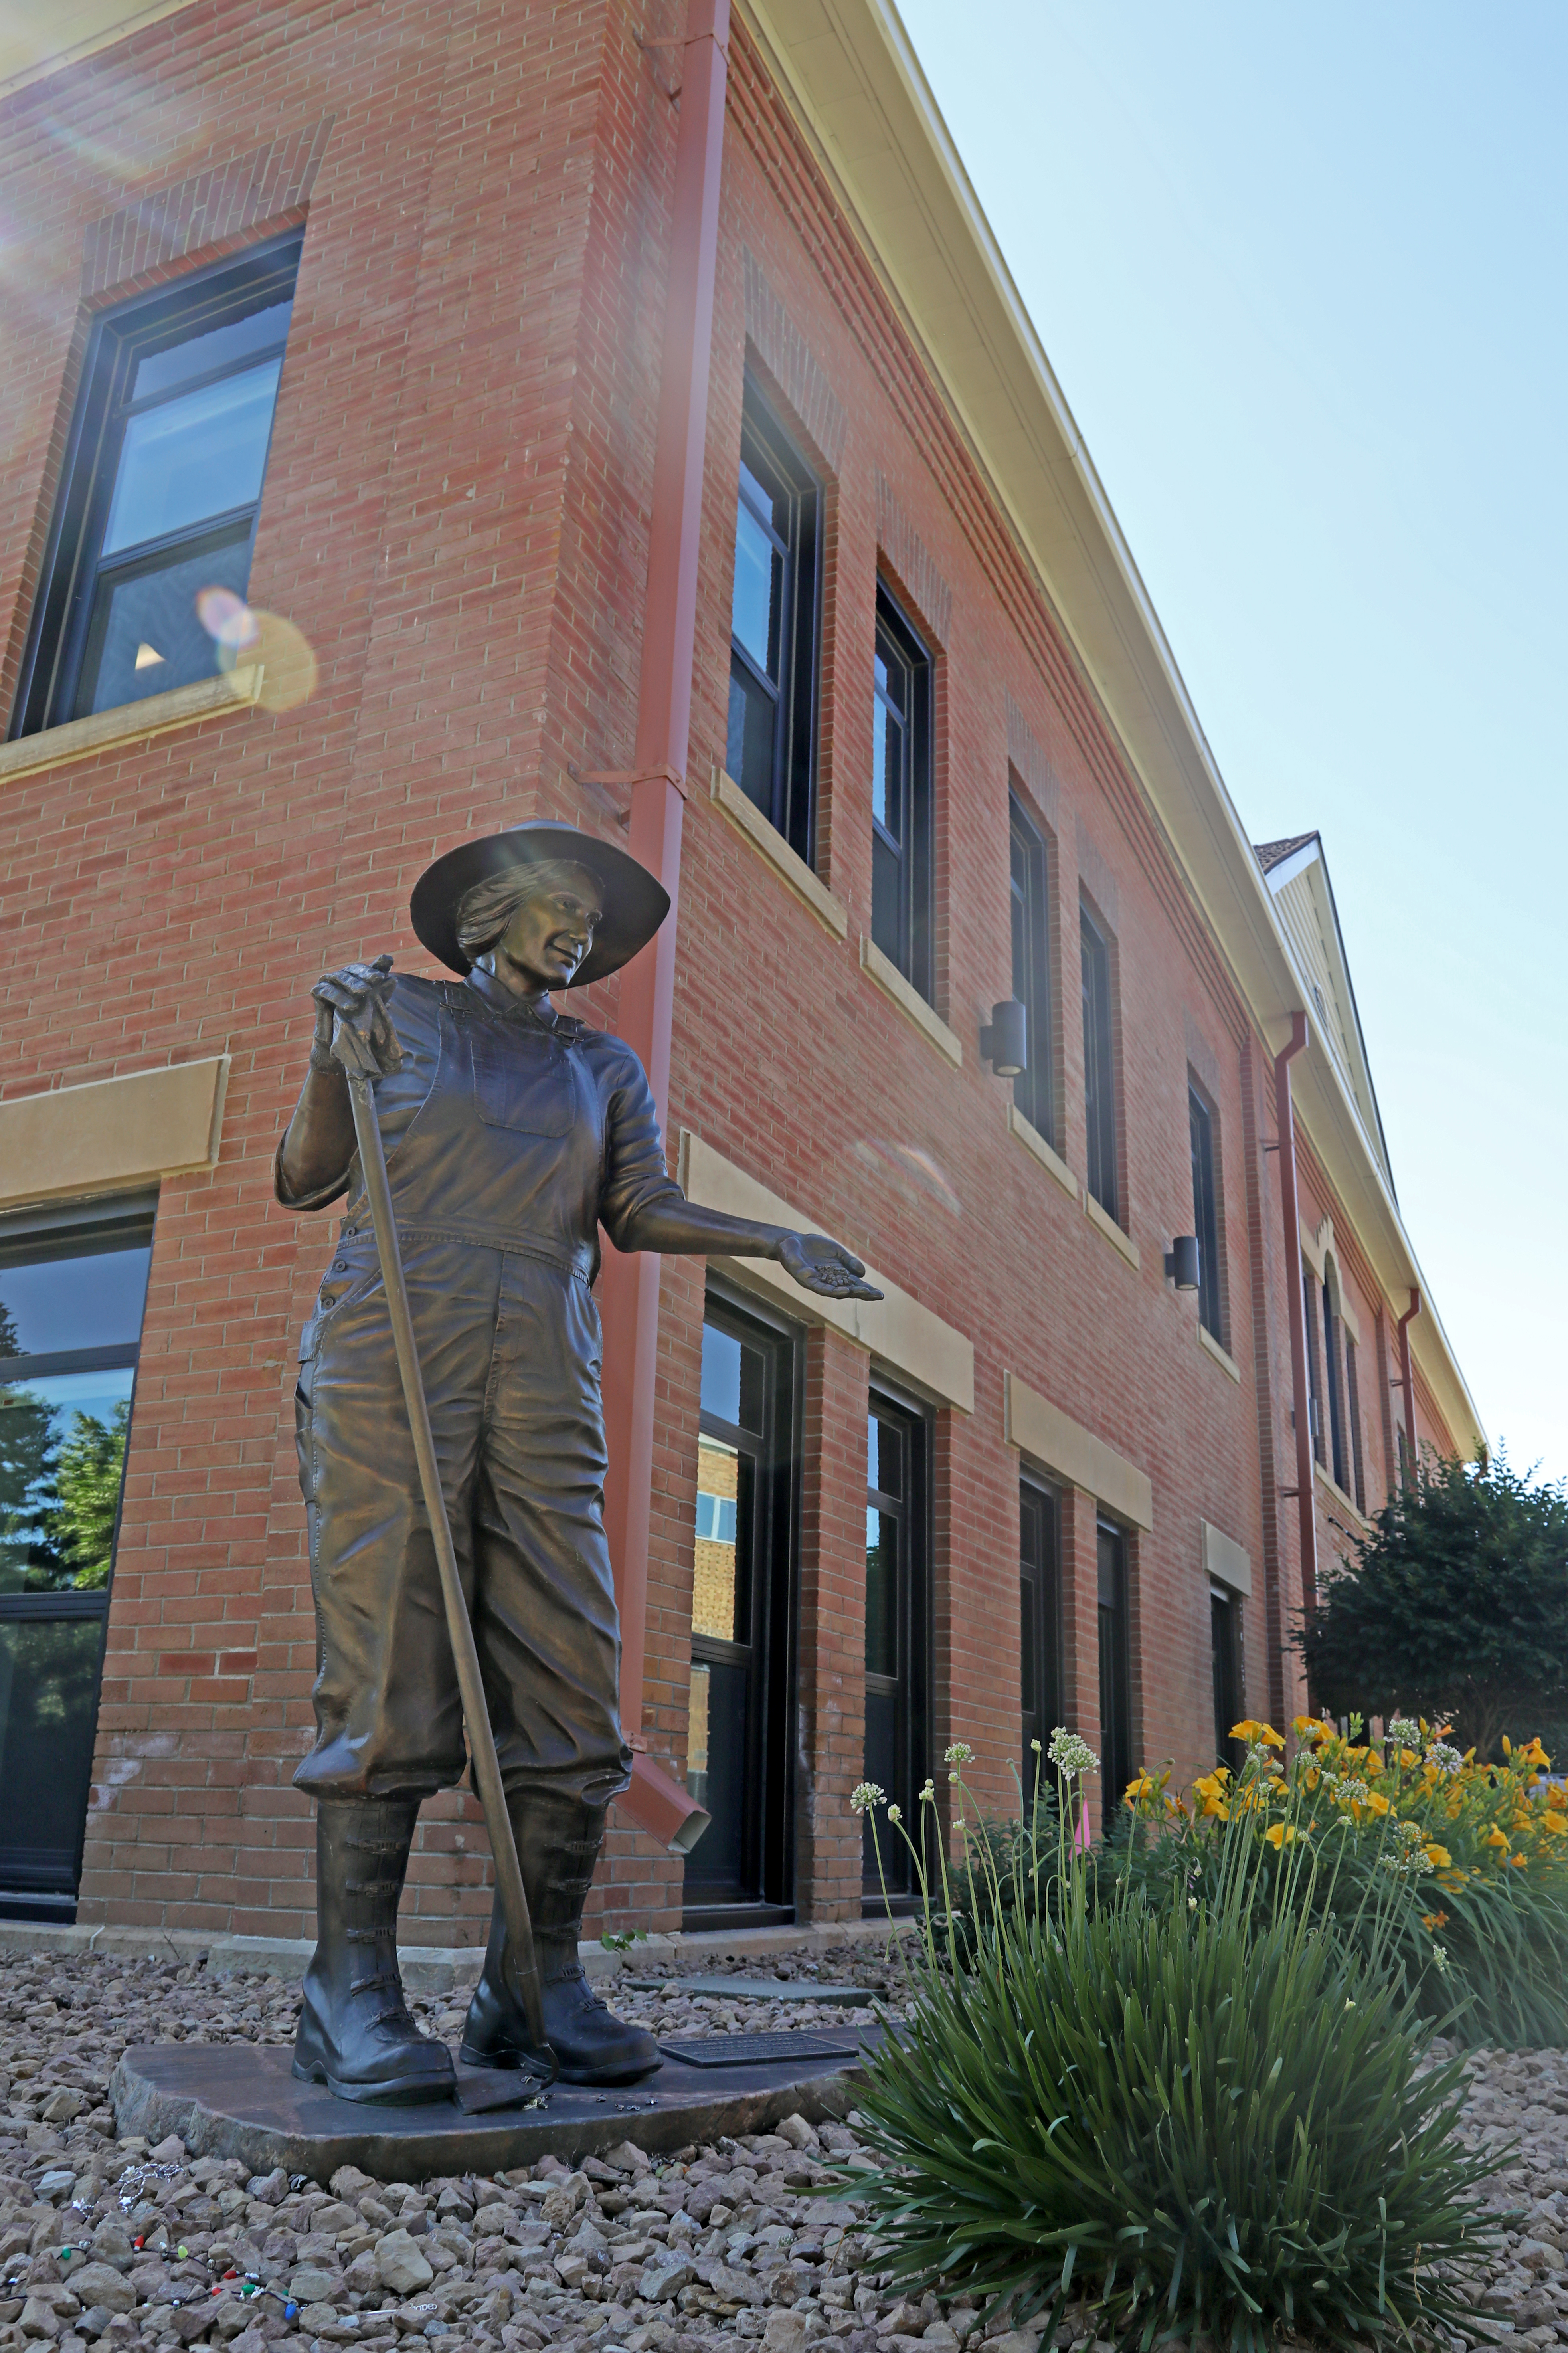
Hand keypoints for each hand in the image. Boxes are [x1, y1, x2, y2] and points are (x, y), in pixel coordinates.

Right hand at [310, 953, 402, 1075]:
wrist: (337, 1039)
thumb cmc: (358, 1022)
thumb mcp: (373, 1006)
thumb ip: (381, 992)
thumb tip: (393, 980)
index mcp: (357, 976)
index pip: (369, 967)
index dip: (379, 964)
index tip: (389, 961)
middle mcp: (342, 975)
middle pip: (354, 970)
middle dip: (367, 973)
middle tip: (378, 978)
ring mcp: (328, 981)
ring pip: (341, 977)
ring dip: (353, 983)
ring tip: (366, 991)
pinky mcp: (317, 991)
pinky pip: (328, 991)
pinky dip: (340, 997)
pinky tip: (352, 1006)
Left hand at [777, 1232, 883, 1301]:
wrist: (792, 1242)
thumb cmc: (814, 1247)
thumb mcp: (837, 1251)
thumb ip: (849, 1261)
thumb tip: (863, 1273)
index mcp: (838, 1276)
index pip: (855, 1285)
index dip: (868, 1290)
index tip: (881, 1294)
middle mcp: (830, 1282)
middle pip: (849, 1291)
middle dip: (863, 1294)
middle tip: (877, 1296)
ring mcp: (819, 1283)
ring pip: (837, 1292)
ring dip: (851, 1293)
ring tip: (865, 1292)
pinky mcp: (807, 1281)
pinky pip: (821, 1288)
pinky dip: (833, 1291)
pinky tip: (844, 1291)